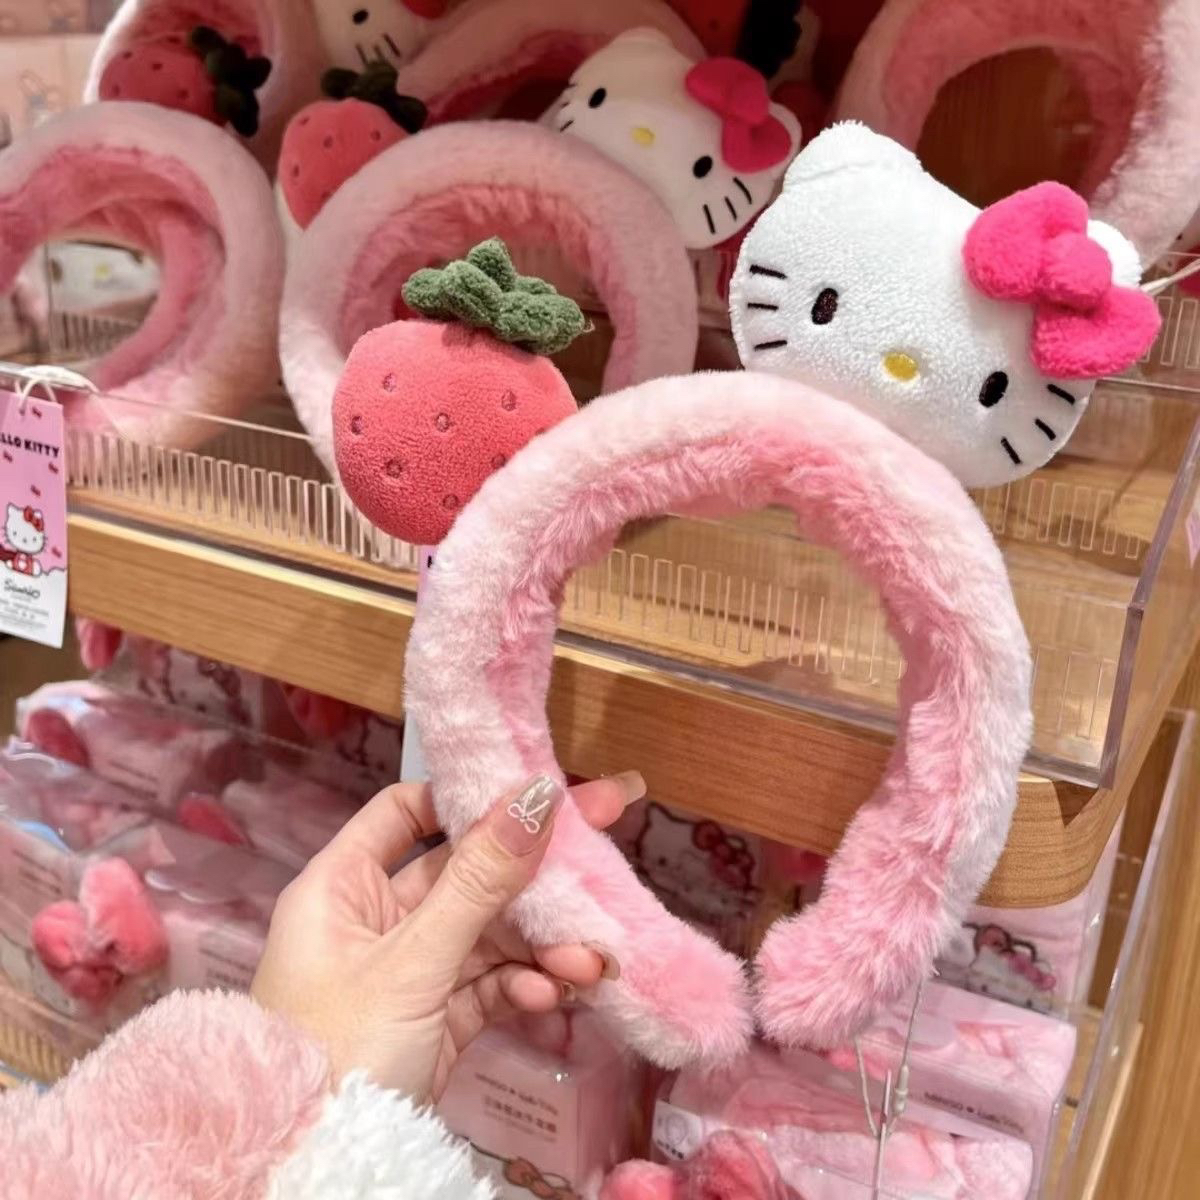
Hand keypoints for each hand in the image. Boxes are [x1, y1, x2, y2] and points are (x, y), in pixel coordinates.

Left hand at [252, 771, 642, 1100]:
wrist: (315, 1172)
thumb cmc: (339, 1051)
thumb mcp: (410, 964)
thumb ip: (477, 881)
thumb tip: (533, 796)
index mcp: (341, 886)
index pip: (406, 812)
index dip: (467, 798)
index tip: (535, 790)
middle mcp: (372, 919)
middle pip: (463, 872)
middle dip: (533, 872)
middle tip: (607, 833)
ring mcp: (405, 972)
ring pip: (485, 934)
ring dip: (539, 941)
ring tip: (591, 957)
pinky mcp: (432, 1021)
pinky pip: (486, 984)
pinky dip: (522, 985)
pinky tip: (555, 992)